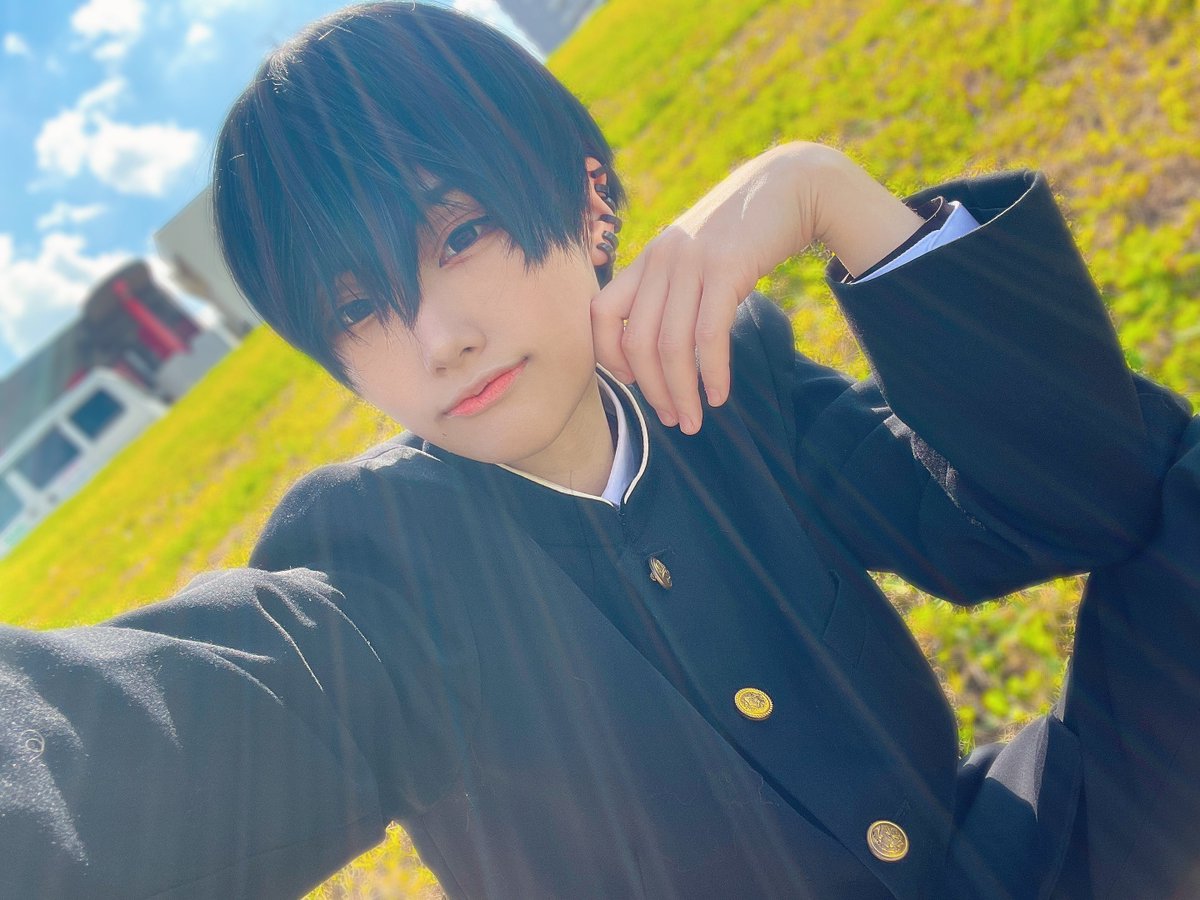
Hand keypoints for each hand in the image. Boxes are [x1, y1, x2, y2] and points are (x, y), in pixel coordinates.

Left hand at [590, 141, 833, 433]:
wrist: (792, 185)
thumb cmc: (745, 231)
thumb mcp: (696, 254)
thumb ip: (674, 288)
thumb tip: (661, 345)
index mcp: (647, 258)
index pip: (599, 313)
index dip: (609, 357)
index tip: (635, 384)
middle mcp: (660, 259)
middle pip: (636, 341)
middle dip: (652, 391)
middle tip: (672, 420)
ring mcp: (691, 262)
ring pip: (671, 345)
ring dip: (682, 393)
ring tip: (694, 420)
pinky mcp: (726, 268)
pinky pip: (709, 336)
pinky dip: (711, 374)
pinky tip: (719, 395)